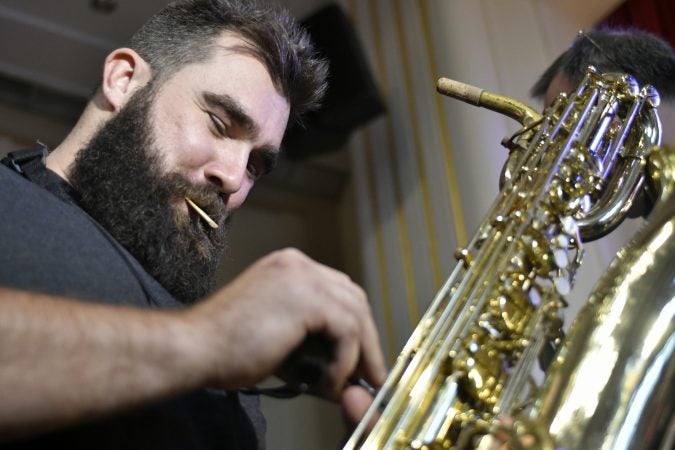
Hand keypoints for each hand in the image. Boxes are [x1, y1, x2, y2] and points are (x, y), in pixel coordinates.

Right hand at [186, 248, 386, 399]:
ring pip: (356, 314)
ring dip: (360, 355)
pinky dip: (345, 361)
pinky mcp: (307, 298)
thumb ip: (309, 340)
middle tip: (370, 376)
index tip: (362, 358)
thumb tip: (342, 367)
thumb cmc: (225, 348)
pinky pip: (347, 331)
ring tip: (353, 386)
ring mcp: (303, 276)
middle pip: (353, 298)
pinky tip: (329, 384)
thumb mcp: (276, 334)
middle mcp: (298, 264)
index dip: (354, 326)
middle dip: (366, 340)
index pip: (338, 292)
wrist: (194, 347)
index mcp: (289, 267)